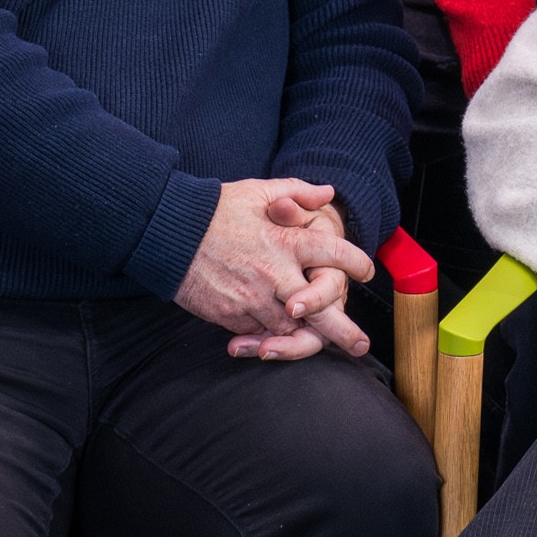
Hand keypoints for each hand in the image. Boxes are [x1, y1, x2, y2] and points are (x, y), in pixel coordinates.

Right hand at [179, 179, 374, 360]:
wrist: (168, 233)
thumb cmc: (217, 210)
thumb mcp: (259, 191)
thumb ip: (297, 192)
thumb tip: (328, 192)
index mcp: (286, 241)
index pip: (333, 253)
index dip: (356, 262)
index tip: (367, 270)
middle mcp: (274, 274)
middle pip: (319, 308)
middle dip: (342, 330)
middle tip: (360, 345)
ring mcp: (252, 298)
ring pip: (288, 327)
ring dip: (303, 336)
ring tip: (320, 345)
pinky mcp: (230, 315)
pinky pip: (257, 332)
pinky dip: (268, 335)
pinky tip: (276, 338)